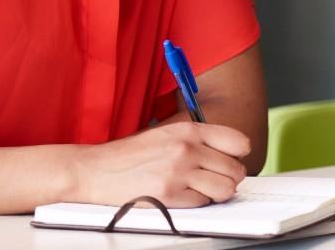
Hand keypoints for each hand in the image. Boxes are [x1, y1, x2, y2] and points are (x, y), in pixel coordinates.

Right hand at [73, 121, 249, 207]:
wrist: (95, 170)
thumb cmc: (130, 155)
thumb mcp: (166, 134)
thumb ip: (196, 141)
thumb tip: (227, 155)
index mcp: (189, 130)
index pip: (238, 142)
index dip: (238, 155)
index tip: (232, 161)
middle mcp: (187, 148)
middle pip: (235, 169)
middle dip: (229, 179)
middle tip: (215, 181)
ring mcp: (179, 172)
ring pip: (225, 189)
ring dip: (217, 193)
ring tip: (202, 190)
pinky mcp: (169, 195)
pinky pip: (203, 203)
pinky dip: (197, 203)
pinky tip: (182, 197)